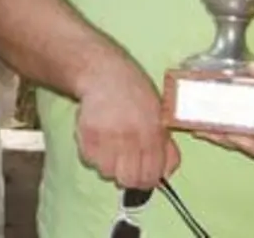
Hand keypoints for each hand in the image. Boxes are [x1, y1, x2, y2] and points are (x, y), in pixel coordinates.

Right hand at [75, 59, 180, 189]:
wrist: (104, 73)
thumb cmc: (135, 94)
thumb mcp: (160, 116)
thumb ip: (167, 147)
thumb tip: (166, 174)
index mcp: (153, 134)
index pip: (152, 176)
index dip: (147, 181)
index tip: (142, 175)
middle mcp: (131, 137)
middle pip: (129, 180)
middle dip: (128, 177)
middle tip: (124, 165)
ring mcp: (107, 136)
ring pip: (106, 172)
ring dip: (108, 165)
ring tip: (109, 148)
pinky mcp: (86, 133)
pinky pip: (88, 159)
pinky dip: (92, 155)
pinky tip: (97, 140)